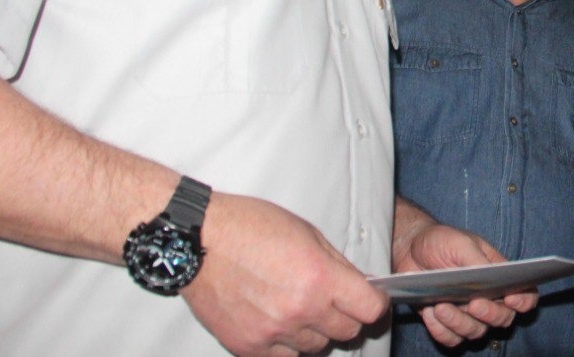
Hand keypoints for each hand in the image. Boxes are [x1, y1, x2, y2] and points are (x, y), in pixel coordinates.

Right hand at [181, 193, 388, 355]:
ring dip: (315, 331)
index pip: (370, 310)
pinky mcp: (249, 347)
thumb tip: (360, 286)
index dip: (374, 304)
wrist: (199, 241)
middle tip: (332, 301)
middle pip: (347, 332)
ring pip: (317, 347)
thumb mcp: (307, 232)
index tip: (369, 299)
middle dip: (346, 317)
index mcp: (320, 277)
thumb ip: (337, 265)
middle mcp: (300, 310)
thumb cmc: (251, 228)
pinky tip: (278, 322)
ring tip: (298, 306)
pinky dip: (287, 344)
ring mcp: (274, 332)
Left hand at [394, 220, 537, 346]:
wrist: (410, 248)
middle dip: (490, 314)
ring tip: (440, 305)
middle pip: (503, 319)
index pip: (525, 295)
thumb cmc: (442, 241)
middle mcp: (488, 299)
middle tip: (473, 303)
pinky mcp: (447, 324)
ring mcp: (467, 314)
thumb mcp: (461, 243)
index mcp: (500, 277)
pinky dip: (441, 330)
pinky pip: (451, 339)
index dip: (524, 301)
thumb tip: (491, 277)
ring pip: (476, 332)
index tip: (511, 298)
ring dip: (459, 322)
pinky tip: (430, 313)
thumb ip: (477, 261)